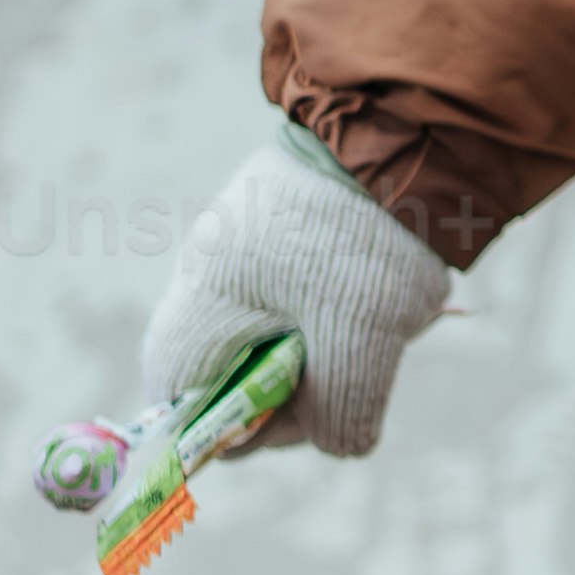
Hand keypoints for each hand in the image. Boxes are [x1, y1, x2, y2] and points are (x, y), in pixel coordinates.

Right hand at [122, 128, 459, 464]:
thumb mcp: (364, 346)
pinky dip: (325, 309)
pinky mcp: (270, 224)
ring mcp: (235, 244)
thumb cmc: (367, 243)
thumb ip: (340, 414)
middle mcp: (204, 274)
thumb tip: (335, 443)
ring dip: (313, 347)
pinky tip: (369, 294)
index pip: (175, 392)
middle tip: (345, 376)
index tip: (287, 425)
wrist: (399, 131)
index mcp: (205, 304)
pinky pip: (285, 291)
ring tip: (367, 324)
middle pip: (221, 367)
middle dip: (283, 388)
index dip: (222, 429)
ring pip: (261, 329)